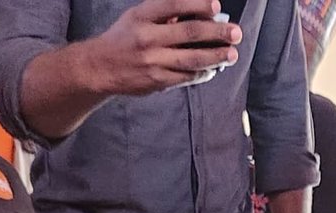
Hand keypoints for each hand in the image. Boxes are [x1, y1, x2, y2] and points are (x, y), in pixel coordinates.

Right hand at [79, 0, 240, 97]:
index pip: (173, 5)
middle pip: (187, 34)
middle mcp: (147, 38)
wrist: (100, 68)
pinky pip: (185, 77)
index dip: (196, 4)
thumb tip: (197, 13)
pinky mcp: (156, 82)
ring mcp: (152, 62)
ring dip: (215, 57)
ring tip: (232, 54)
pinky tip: (214, 68)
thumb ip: (164, 14)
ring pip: (191, 59)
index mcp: (142, 16)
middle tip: (235, 32)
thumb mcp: (138, 17)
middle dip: (216, 33)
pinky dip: (202, 73)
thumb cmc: (124, 37)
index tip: (216, 5)